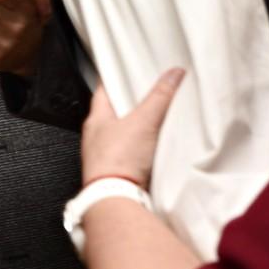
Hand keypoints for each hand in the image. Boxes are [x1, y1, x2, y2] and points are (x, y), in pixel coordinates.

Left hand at [80, 69, 184, 186]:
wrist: (116, 197)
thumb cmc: (117, 160)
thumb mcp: (143, 121)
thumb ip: (159, 97)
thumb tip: (172, 75)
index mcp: (96, 119)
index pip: (104, 90)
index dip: (117, 79)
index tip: (129, 72)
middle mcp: (97, 137)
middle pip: (117, 112)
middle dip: (133, 104)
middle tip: (152, 95)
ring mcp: (107, 155)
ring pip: (125, 134)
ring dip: (139, 128)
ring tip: (158, 119)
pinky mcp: (119, 172)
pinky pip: (132, 154)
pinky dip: (143, 149)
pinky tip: (156, 148)